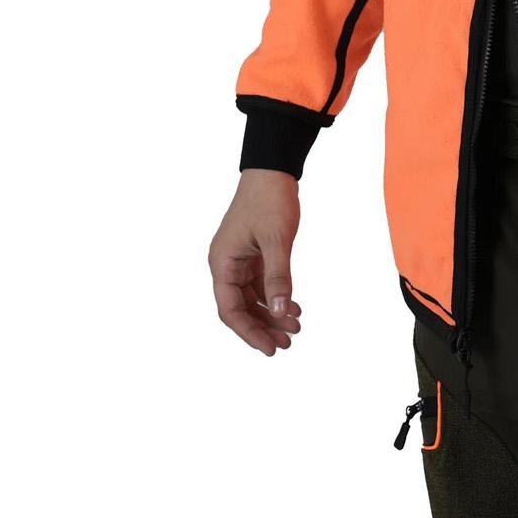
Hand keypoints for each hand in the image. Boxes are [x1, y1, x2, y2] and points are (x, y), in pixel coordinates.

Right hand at [208, 169, 303, 354]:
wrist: (273, 169)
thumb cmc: (270, 199)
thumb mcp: (277, 240)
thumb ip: (279, 277)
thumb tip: (282, 312)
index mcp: (222, 262)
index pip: (230, 310)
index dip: (249, 332)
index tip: (269, 348)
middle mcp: (226, 264)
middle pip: (240, 308)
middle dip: (263, 326)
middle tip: (288, 343)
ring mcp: (239, 259)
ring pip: (252, 297)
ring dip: (272, 313)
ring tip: (295, 329)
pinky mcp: (252, 254)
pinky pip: (261, 284)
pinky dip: (276, 296)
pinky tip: (294, 308)